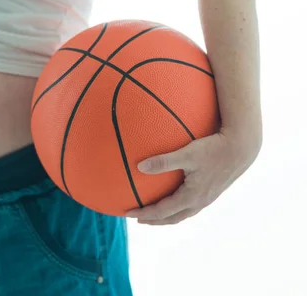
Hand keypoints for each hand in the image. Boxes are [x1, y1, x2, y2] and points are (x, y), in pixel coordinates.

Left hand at [126, 130, 261, 224]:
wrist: (242, 148)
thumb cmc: (213, 148)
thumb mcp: (187, 154)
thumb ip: (163, 161)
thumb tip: (140, 166)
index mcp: (192, 197)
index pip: (162, 211)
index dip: (144, 213)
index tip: (128, 213)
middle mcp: (199, 202)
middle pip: (172, 218)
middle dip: (154, 220)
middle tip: (137, 219)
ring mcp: (207, 198)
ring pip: (182, 214)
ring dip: (166, 216)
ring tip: (153, 214)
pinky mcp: (211, 191)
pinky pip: (190, 206)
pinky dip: (177, 208)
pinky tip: (174, 198)